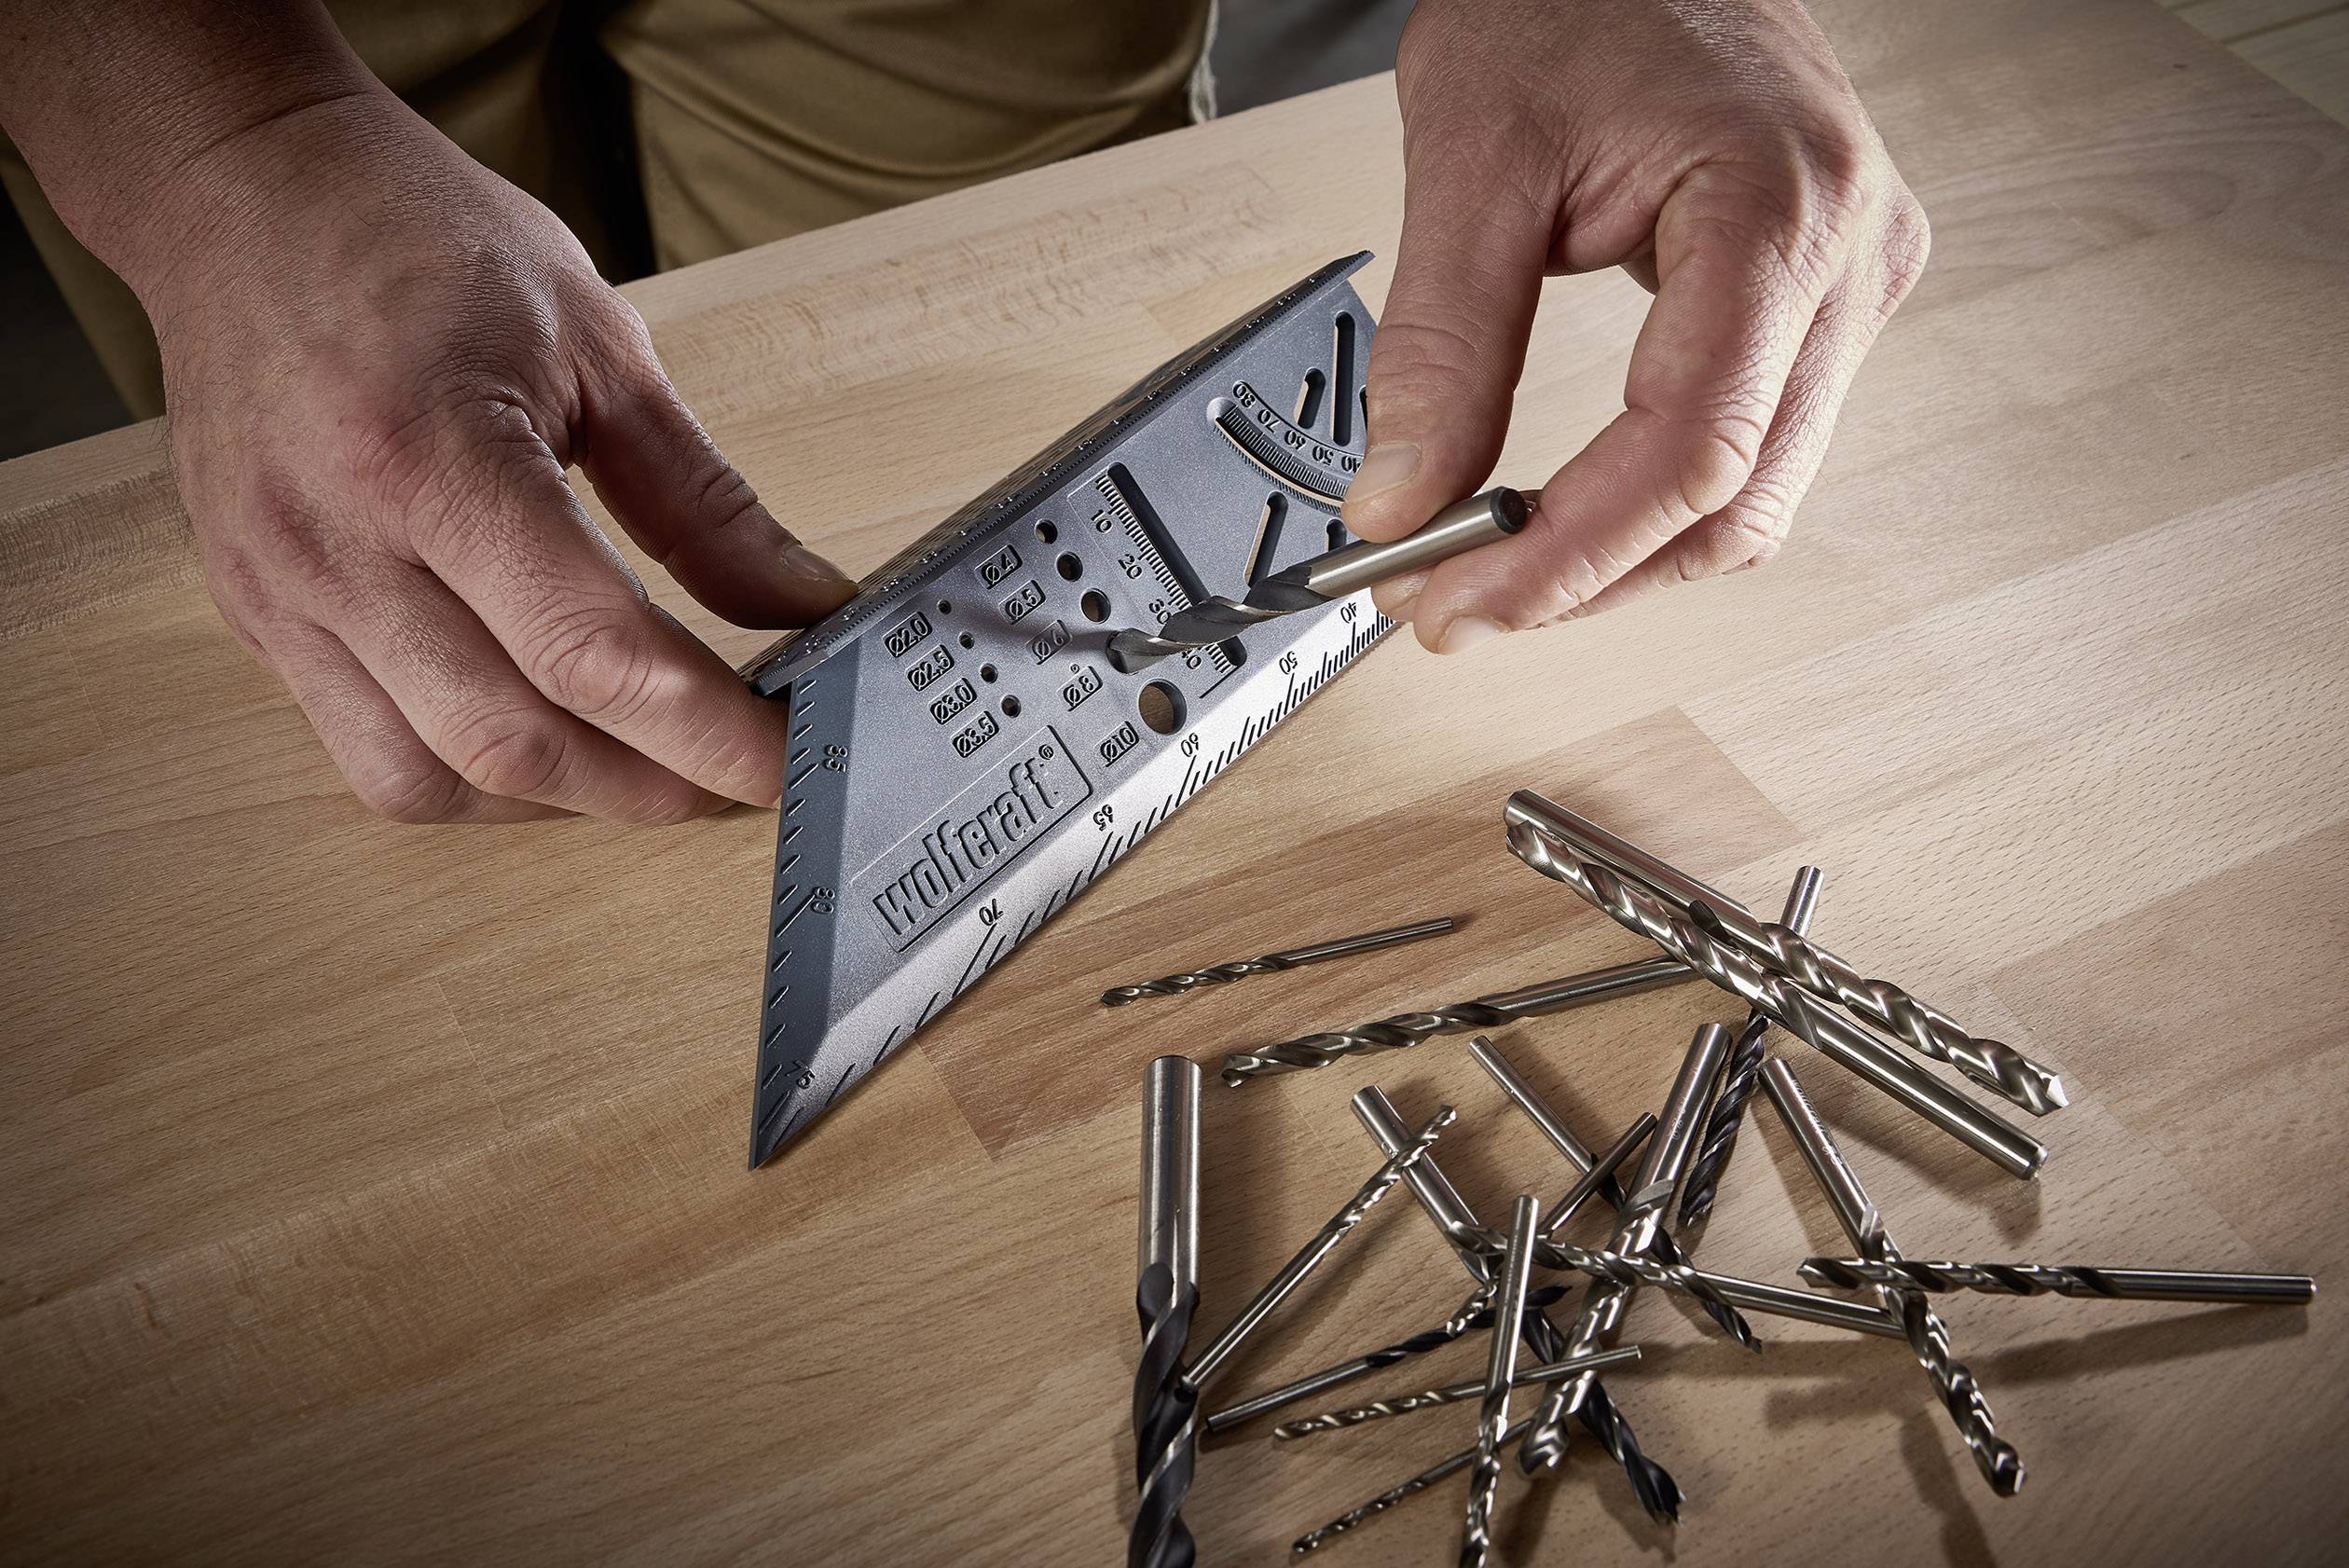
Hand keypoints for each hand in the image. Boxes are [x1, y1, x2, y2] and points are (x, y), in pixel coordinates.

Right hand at [141, 92, 853, 821]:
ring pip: (432, 778)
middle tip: (738, 773)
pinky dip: (475, 775)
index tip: (789, 758)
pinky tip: (545, 736)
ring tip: (649, 763)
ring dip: (563, 797)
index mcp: (432, 454)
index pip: (593, 653)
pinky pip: (370, 753)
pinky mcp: (257, 617)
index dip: (710, 732)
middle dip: (652, 785)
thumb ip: (706, 501)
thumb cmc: (418, 240)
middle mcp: (337, 542)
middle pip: (516, 740)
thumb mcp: (599, 345)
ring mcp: (282, 591)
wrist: (244, 196)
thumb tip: (807, 607)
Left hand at [1344, 0, 1929, 650]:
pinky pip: (1751, 450)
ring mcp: (1855, 287)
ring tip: (1487, 570)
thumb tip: (1400, 503)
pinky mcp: (1826, 303)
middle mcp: (1852, 261)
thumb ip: (1441, 343)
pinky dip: (1650, 507)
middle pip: (1731, 502)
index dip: (1567, 553)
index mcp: (1783, 207)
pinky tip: (1563, 517)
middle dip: (1581, 577)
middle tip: (1446, 609)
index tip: (1455, 604)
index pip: (1690, 449)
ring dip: (1618, 560)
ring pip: (1751, 501)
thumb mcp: (1473, 155)